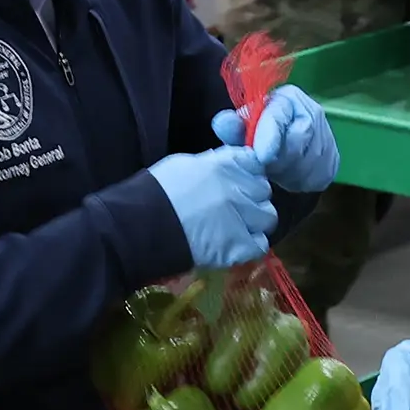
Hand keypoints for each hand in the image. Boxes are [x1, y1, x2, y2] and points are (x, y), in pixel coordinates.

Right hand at [149, 142, 274, 268]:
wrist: (142, 227)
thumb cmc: (155, 193)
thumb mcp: (184, 165)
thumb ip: (211, 164)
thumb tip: (224, 166)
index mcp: (225, 164)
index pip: (254, 162)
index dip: (247, 174)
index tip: (238, 183)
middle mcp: (239, 187)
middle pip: (264, 190)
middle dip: (252, 198)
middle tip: (233, 209)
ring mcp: (243, 217)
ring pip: (267, 217)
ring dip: (254, 223)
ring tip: (235, 230)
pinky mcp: (240, 245)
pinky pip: (260, 245)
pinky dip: (250, 247)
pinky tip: (234, 247)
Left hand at [214, 84, 337, 192]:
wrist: (281, 150)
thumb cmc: (258, 137)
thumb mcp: (241, 132)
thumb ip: (231, 127)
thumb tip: (222, 123)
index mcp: (286, 98)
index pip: (280, 116)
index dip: (270, 137)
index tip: (261, 157)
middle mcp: (311, 110)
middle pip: (298, 141)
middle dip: (278, 160)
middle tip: (265, 167)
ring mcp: (327, 133)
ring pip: (309, 161)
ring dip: (289, 174)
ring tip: (277, 172)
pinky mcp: (334, 155)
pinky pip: (320, 174)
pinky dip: (303, 181)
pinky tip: (291, 177)